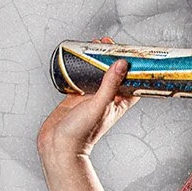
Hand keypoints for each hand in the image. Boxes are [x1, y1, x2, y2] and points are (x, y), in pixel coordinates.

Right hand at [37, 52, 134, 167]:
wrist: (58, 145)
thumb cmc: (81, 134)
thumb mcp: (99, 106)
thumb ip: (110, 85)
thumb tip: (121, 64)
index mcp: (117, 103)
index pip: (132, 83)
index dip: (133, 68)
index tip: (131, 52)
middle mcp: (105, 99)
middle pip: (112, 74)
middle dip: (111, 58)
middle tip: (107, 44)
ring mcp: (89, 98)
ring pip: (95, 74)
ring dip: (95, 61)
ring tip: (92, 46)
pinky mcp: (74, 97)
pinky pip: (79, 78)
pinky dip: (79, 68)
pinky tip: (77, 58)